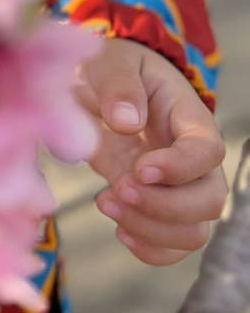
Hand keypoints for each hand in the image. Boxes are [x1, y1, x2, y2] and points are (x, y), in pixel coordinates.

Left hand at [76, 37, 226, 264]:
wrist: (101, 86)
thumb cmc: (113, 70)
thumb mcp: (112, 63)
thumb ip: (120, 87)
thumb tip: (127, 123)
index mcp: (189, 118)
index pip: (207, 152)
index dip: (179, 168)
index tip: (139, 169)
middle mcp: (194, 160)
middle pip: (210, 200)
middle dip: (165, 206)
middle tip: (118, 189)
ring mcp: (180, 188)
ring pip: (194, 231)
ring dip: (152, 230)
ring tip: (105, 203)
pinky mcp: (160, 208)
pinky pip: (173, 246)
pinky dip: (151, 249)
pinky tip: (119, 230)